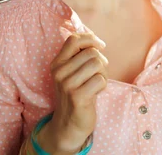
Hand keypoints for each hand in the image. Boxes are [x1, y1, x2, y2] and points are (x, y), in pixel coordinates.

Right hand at [38, 33, 108, 152]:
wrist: (69, 123)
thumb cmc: (78, 92)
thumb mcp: (74, 72)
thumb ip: (80, 55)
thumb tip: (94, 38)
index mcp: (57, 63)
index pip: (74, 39)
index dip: (91, 38)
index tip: (100, 46)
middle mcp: (59, 72)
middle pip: (92, 52)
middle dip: (101, 62)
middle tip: (97, 74)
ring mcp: (67, 84)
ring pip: (98, 64)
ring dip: (103, 74)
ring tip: (96, 83)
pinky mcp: (77, 96)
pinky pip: (100, 80)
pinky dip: (103, 86)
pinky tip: (95, 93)